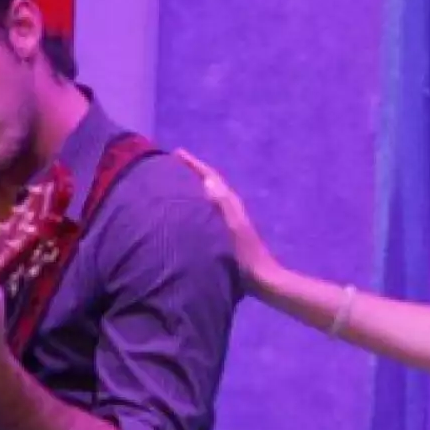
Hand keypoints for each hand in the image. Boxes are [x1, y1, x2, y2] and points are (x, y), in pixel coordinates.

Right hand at [175, 149, 279, 287]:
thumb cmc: (245, 254)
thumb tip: (207, 181)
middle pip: (207, 183)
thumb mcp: (234, 226)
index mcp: (229, 203)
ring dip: (191, 187)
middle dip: (191, 172)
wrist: (260, 276)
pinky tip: (184, 212)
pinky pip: (204, 211)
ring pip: (205, 196)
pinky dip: (194, 204)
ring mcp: (226, 220)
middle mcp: (228, 207)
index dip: (194, 164)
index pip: (210, 177)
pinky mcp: (223, 232)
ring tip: (173, 184)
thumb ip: (222, 204)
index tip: (176, 153)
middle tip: (170, 165)